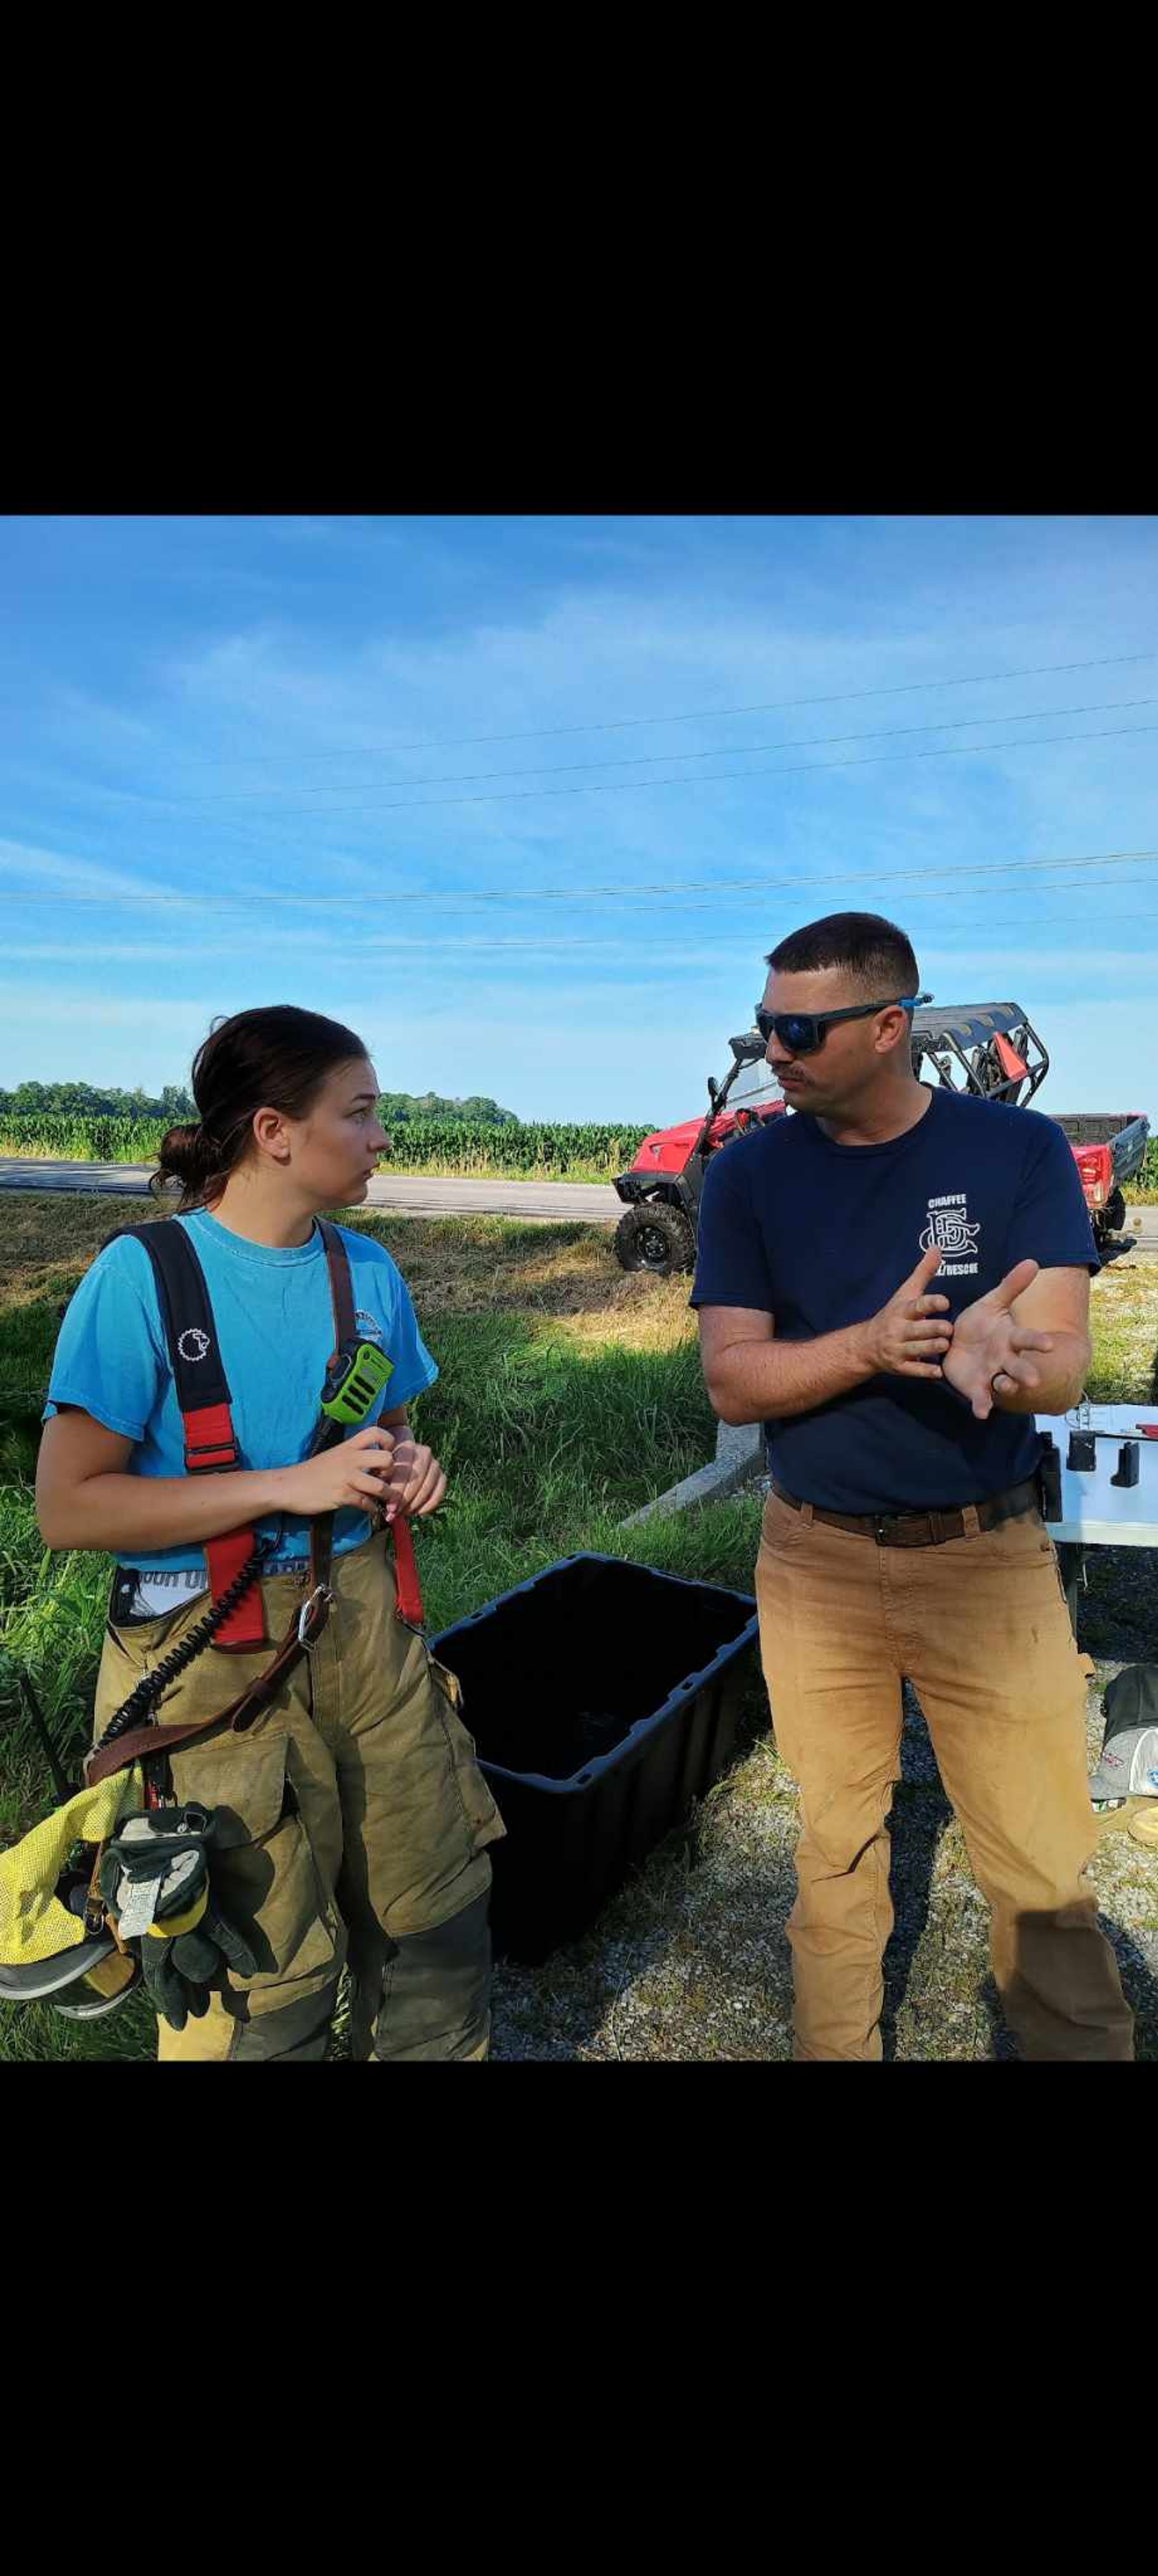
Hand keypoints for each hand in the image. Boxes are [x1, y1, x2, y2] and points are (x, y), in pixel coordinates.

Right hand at [273, 1425, 396, 1516]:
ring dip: (386, 1495)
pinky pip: (366, 1503)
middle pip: (387, 1459)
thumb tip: (374, 1463)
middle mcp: (349, 1459)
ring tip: (383, 1499)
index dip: (389, 1442)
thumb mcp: (333, 1456)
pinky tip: (368, 1509)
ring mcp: (346, 1478)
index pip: (377, 1432)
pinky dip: (371, 1509)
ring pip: (380, 1486)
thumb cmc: (310, 1472)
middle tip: (386, 1479)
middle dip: (393, 1472)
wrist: (286, 1486)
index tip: (387, 1453)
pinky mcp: (341, 1496)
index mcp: (348, 1446)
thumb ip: (352, 1455)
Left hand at [379, 1436, 446, 1521]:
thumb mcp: (379, 1469)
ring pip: (428, 1488)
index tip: (390, 1509)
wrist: (400, 1462)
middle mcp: (425, 1452)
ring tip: (404, 1513)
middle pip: (417, 1481)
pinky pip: (439, 1493)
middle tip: (396, 1513)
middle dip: (406, 1501)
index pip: (404, 1472)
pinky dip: (429, 1505)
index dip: (397, 1493)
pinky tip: (418, 1512)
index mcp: (407, 1447)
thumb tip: (382, 1494)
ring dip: (415, 1504)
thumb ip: (379, 1478)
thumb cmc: (386, 1468)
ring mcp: (435, 1464)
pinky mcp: (442, 1476)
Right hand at [858, 1245, 953, 1380]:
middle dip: (935, 1329)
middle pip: (919, 1330)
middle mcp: (899, 1329)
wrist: (868, 1344)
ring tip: (945, 1345)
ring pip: (917, 1350)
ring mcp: (898, 1349)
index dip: (931, 1304)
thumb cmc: (894, 1314)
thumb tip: (937, 1247)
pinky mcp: (900, 1367)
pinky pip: (914, 1370)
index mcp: (903, 1310)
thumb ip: (924, 1272)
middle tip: (948, 1329)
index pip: (917, 1305)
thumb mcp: (906, 1292)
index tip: (944, 1302)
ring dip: (932, 1348)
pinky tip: (939, 1372)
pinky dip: (926, 1372)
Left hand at [940, 1258, 1053, 1420]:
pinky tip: (981, 1413)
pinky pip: (982, 1399)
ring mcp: (992, 1375)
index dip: (1036, 1341)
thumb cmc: (979, 1323)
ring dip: (1005, 1388)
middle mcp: (1005, 1359)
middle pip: (1018, 1366)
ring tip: (1004, 1387)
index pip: (1027, 1339)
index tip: (1049, 1344)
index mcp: (1010, 1338)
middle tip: (1032, 1380)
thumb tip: (1032, 1262)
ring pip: (1003, 1384)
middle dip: (1026, 1373)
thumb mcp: (992, 1302)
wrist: (955, 1342)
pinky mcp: (977, 1388)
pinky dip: (982, 1406)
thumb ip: (1011, 1285)